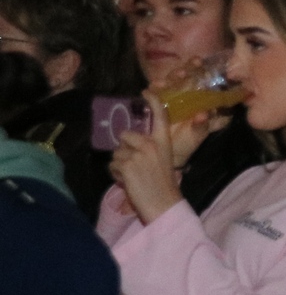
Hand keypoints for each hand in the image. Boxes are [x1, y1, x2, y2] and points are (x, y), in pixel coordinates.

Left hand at [109, 103, 185, 224]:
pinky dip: (116, 174)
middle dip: (123, 148)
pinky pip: (112, 165)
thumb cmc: (164, 184)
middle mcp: (151, 144)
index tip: (146, 91)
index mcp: (163, 142)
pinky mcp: (126, 165)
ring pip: (116, 152)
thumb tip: (127, 143)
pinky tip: (128, 181)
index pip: (159, 117)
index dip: (153, 102)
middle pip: (125, 136)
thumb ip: (149, 148)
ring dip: (119, 164)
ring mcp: (138, 154)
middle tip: (134, 164)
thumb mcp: (163, 160)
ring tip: (132, 176)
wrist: (163, 203)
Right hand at [156, 61, 226, 161]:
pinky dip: (154, 88)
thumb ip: (204, 125)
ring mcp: (170, 96)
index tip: (214, 68)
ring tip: (180, 74)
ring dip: (175, 75)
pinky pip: (153, 92)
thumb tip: (204, 114)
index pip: (206, 80)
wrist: (167, 153)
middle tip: (196, 62)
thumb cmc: (188, 141)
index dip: (209, 72)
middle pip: (190, 75)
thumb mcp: (199, 134)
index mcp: (200, 99)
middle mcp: (186, 94)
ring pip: (173, 80)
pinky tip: (154, 87)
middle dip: (192, 67)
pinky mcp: (155, 101)